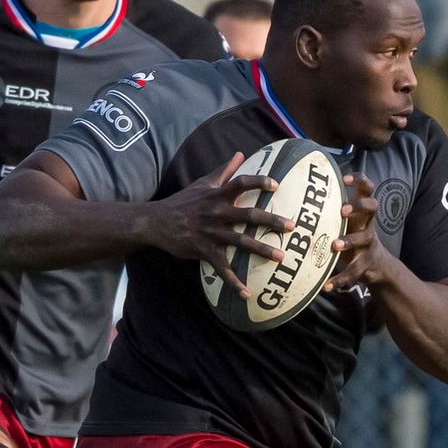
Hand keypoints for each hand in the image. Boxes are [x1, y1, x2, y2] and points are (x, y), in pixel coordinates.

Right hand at [147, 151, 285, 295]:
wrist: (156, 222)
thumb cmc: (183, 202)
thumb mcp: (202, 183)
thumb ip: (224, 170)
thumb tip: (240, 153)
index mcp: (217, 195)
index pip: (240, 184)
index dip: (258, 182)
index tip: (276, 186)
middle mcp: (216, 213)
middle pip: (248, 215)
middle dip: (270, 220)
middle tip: (291, 226)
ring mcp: (210, 232)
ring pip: (240, 242)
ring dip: (261, 250)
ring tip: (281, 257)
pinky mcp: (203, 250)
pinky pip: (222, 268)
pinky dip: (234, 282)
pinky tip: (247, 294)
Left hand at [329, 176, 402, 291]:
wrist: (374, 264)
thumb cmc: (351, 235)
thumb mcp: (345, 220)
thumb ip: (329, 208)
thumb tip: (294, 192)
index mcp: (361, 210)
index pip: (367, 186)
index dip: (359, 180)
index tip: (344, 180)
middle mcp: (368, 223)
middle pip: (373, 205)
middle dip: (358, 206)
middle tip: (342, 211)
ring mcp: (369, 243)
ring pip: (365, 238)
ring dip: (350, 240)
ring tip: (335, 245)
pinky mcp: (365, 263)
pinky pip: (354, 270)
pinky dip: (340, 279)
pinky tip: (326, 286)